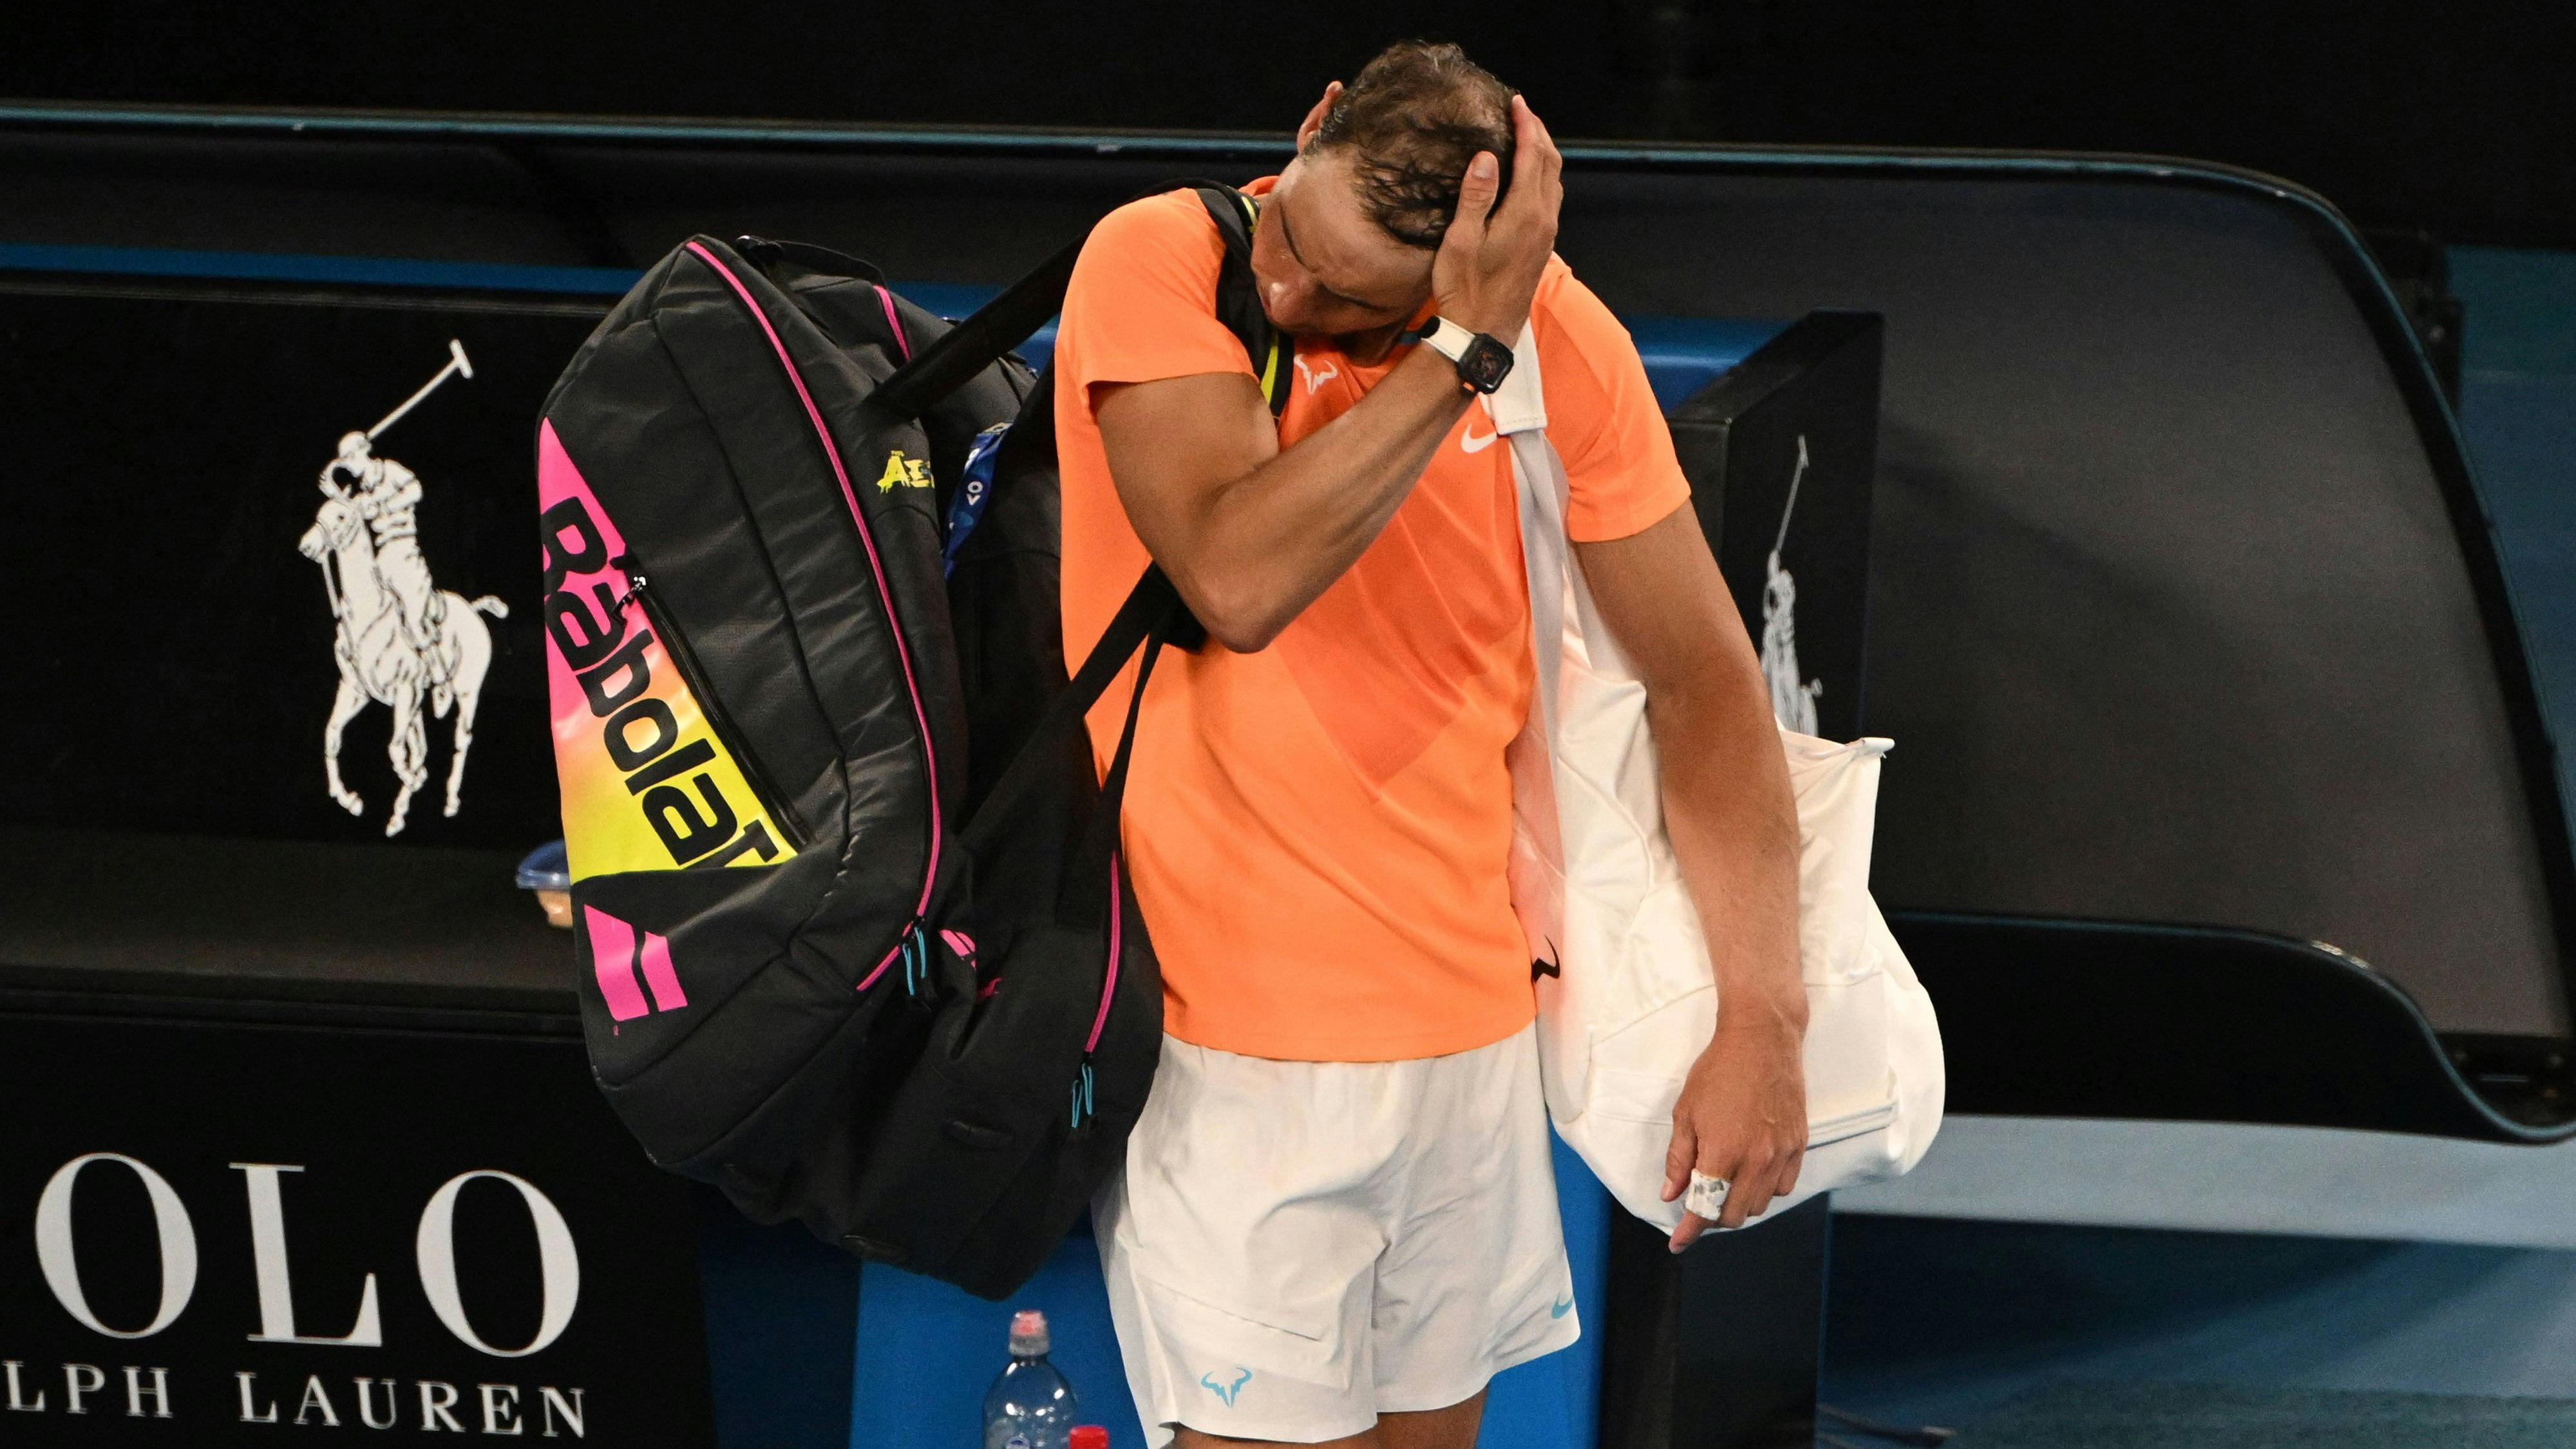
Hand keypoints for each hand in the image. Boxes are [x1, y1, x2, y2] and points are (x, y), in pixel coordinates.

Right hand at [1431, 94, 1562, 340]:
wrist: (1483, 333)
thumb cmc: (1465, 289)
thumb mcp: (1461, 241)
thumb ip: (1476, 196)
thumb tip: (1486, 155)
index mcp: (1525, 213)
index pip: (1532, 155)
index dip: (1526, 125)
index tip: (1515, 102)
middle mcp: (1543, 220)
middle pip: (1550, 163)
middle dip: (1538, 132)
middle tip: (1522, 111)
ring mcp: (1546, 235)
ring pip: (1555, 180)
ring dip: (1544, 153)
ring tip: (1528, 136)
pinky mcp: (1542, 247)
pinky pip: (1551, 198)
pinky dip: (1543, 175)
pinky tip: (1530, 176)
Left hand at [1662, 995, 1807, 1248]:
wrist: (1762, 1039)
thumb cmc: (1719, 1070)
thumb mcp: (1686, 1112)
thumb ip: (1679, 1159)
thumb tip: (1671, 1193)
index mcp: (1723, 1152)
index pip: (1705, 1208)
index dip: (1690, 1231)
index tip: (1679, 1242)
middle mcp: (1756, 1159)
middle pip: (1735, 1214)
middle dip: (1713, 1217)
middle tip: (1698, 1204)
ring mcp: (1781, 1153)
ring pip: (1761, 1204)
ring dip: (1740, 1204)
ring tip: (1725, 1186)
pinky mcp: (1798, 1145)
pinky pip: (1784, 1186)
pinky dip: (1766, 1190)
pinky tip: (1752, 1175)